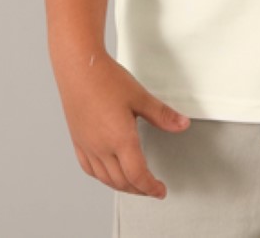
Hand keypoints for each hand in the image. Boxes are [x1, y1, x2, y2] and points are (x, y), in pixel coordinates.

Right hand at [56, 50, 190, 197]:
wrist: (78, 67)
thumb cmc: (105, 79)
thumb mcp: (139, 96)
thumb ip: (162, 115)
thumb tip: (182, 125)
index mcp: (120, 139)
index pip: (138, 175)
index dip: (151, 188)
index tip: (160, 191)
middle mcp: (102, 147)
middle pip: (122, 181)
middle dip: (139, 189)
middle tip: (151, 188)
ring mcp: (87, 146)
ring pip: (106, 179)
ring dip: (122, 186)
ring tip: (134, 183)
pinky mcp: (78, 141)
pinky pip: (90, 169)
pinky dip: (103, 177)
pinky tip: (108, 172)